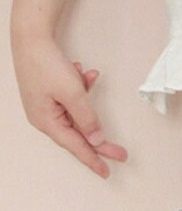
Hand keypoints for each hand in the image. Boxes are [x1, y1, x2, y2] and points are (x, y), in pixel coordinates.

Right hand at [12, 37, 127, 177]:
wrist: (31, 39)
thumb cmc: (48, 66)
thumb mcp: (73, 94)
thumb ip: (87, 118)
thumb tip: (96, 140)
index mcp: (47, 122)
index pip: (76, 146)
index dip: (93, 159)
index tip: (107, 171)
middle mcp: (45, 117)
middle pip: (79, 133)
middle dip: (100, 137)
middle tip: (121, 153)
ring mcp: (47, 106)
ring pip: (77, 111)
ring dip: (86, 96)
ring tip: (86, 76)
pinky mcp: (50, 94)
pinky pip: (73, 98)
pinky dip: (80, 86)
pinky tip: (83, 72)